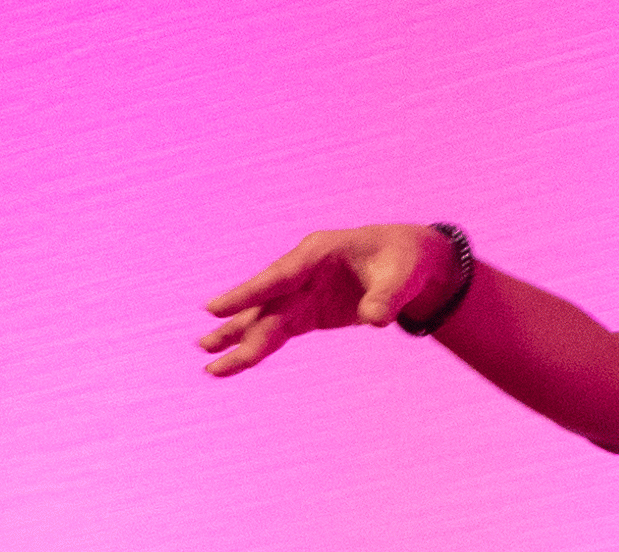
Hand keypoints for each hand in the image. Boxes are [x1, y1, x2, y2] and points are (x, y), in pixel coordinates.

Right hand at [199, 225, 452, 376]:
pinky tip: (234, 362)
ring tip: (210, 366)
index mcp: (320, 252)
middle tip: (206, 346)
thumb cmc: (406, 261)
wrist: (412, 262)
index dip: (249, 293)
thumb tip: (375, 320)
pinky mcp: (309, 311)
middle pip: (268, 303)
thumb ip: (387, 297)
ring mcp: (304, 291)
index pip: (281, 275)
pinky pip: (279, 330)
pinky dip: (258, 347)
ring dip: (241, 342)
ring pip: (267, 319)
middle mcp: (304, 271)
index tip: (215, 309)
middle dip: (240, 327)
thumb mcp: (403, 276)